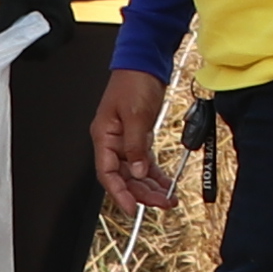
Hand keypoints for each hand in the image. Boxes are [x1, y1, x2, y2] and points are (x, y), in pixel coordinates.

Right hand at [93, 68, 170, 212]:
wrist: (146, 62)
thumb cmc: (134, 82)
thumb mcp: (136, 114)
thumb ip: (136, 146)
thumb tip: (139, 172)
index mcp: (104, 136)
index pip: (107, 173)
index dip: (118, 193)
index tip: (131, 209)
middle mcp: (112, 141)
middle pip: (124, 177)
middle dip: (141, 193)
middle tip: (162, 204)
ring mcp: (125, 140)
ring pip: (136, 172)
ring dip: (150, 186)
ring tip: (168, 199)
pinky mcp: (139, 137)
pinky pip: (145, 162)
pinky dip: (155, 174)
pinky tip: (166, 184)